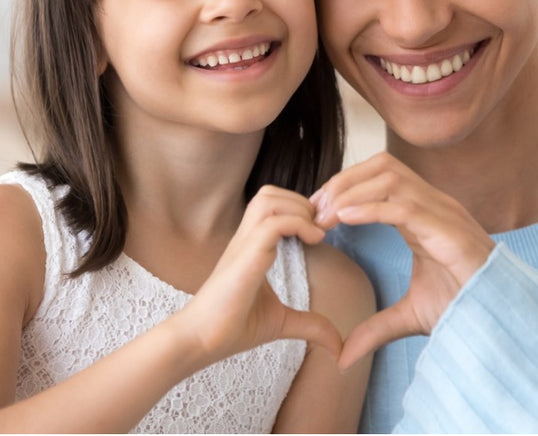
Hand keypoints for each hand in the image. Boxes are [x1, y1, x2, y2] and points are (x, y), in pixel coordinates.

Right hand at [183, 185, 341, 362]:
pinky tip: (314, 241)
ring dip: (299, 209)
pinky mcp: (245, 257)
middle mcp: (246, 238)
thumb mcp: (281, 322)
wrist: (199, 342)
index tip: (321, 230)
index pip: (273, 204)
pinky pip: (272, 223)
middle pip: (270, 193)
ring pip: (269, 199)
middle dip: (302, 202)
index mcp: (251, 245)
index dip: (300, 208)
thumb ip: (310, 325)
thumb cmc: (232, 328)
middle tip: (321, 228)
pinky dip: (297, 224)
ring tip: (316, 232)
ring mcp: (243, 244)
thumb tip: (338, 345)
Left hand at [311, 152, 494, 370]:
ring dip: (352, 191)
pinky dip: (371, 208)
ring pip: (391, 178)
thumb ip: (375, 328)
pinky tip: (345, 218)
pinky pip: (404, 207)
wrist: (499, 322)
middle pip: (382, 165)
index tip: (316, 211)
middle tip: (315, 210)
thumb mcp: (410, 316)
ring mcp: (444, 214)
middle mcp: (435, 205)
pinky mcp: (449, 232)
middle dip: (344, 181)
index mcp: (425, 213)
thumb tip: (343, 356)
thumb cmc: (465, 309)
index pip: (380, 176)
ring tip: (325, 216)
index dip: (345, 186)